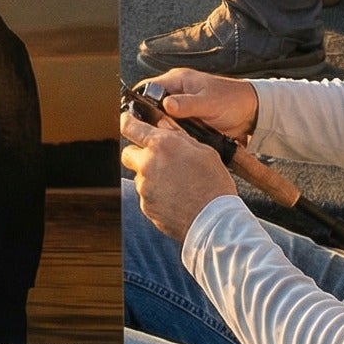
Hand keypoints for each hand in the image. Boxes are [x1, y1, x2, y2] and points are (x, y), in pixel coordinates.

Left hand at [121, 103, 238, 240]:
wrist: (215, 222)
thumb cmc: (214, 184)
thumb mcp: (204, 151)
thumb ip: (179, 136)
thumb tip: (164, 125)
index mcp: (161, 145)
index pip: (130, 127)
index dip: (128, 121)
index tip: (128, 121)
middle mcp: (147, 165)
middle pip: (128, 153)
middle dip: (139, 153)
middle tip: (158, 159)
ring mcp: (145, 188)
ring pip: (140, 177)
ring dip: (151, 177)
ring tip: (176, 185)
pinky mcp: (146, 208)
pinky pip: (146, 197)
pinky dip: (156, 196)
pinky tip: (176, 200)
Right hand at [148, 71, 258, 143]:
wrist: (251, 113)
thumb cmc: (232, 99)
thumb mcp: (209, 101)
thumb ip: (187, 103)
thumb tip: (166, 104)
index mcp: (177, 80)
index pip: (149, 88)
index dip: (140, 101)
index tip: (138, 118)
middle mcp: (176, 93)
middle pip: (152, 106)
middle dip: (151, 120)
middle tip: (153, 134)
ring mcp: (181, 109)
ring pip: (161, 120)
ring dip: (163, 130)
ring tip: (164, 141)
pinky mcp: (187, 122)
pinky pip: (173, 130)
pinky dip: (173, 136)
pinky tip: (174, 144)